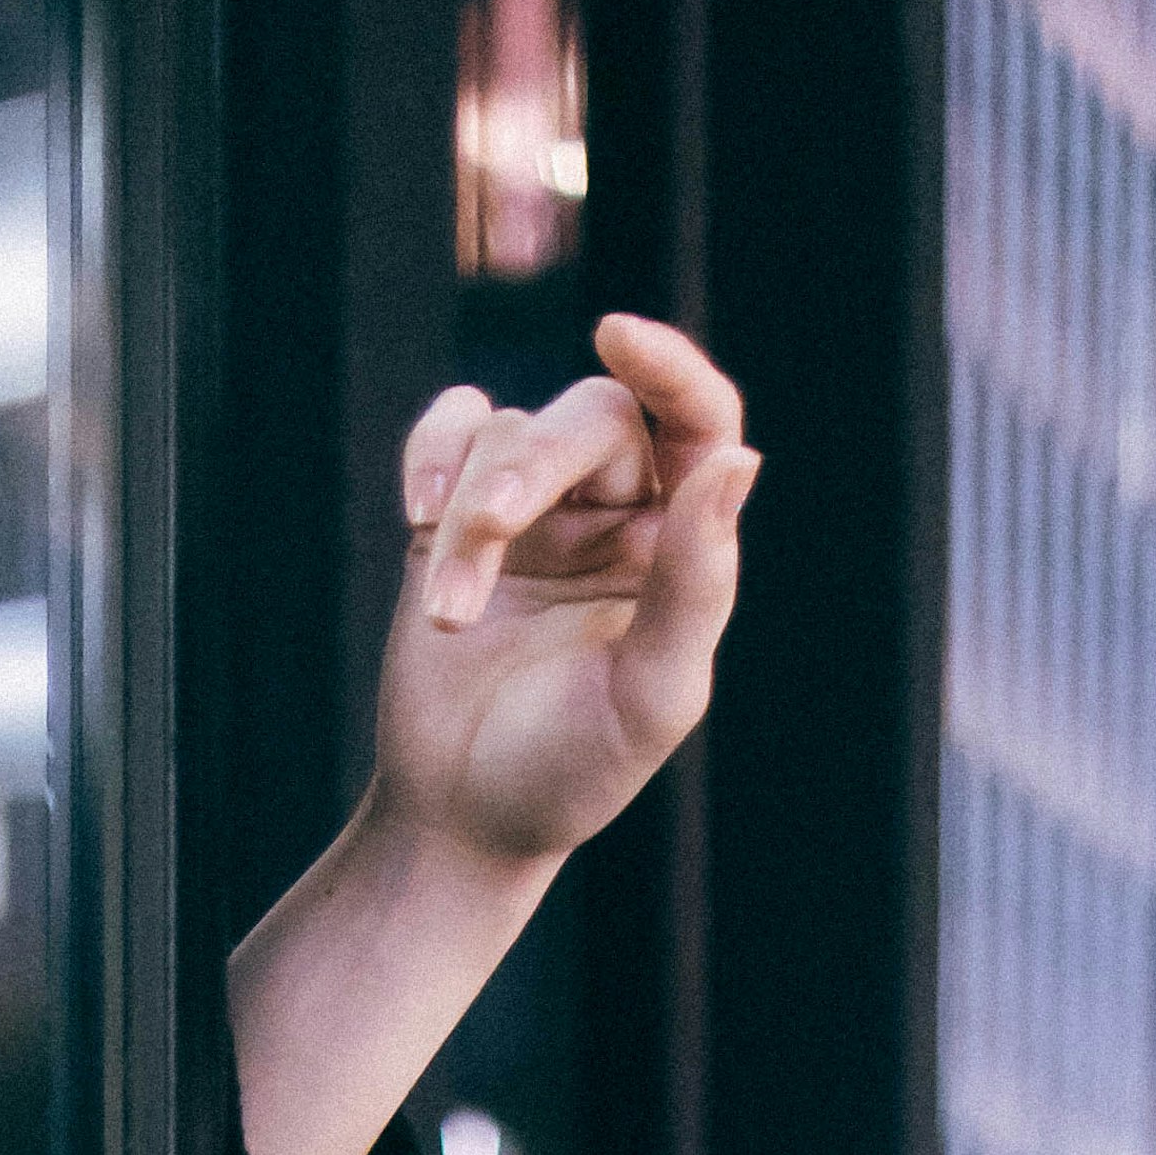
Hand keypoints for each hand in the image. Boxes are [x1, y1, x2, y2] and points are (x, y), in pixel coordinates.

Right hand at [368, 316, 753, 874]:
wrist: (460, 820)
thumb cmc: (567, 774)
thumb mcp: (649, 694)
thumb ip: (696, 583)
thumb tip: (736, 463)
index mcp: (682, 551)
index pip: (700, 425)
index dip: (672, 367)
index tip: (619, 334)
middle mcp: (618, 517)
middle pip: (593, 421)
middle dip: (533, 466)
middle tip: (486, 532)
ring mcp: (537, 513)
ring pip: (510, 435)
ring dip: (469, 511)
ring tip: (446, 613)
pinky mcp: (456, 517)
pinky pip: (452, 431)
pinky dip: (431, 456)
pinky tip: (418, 517)